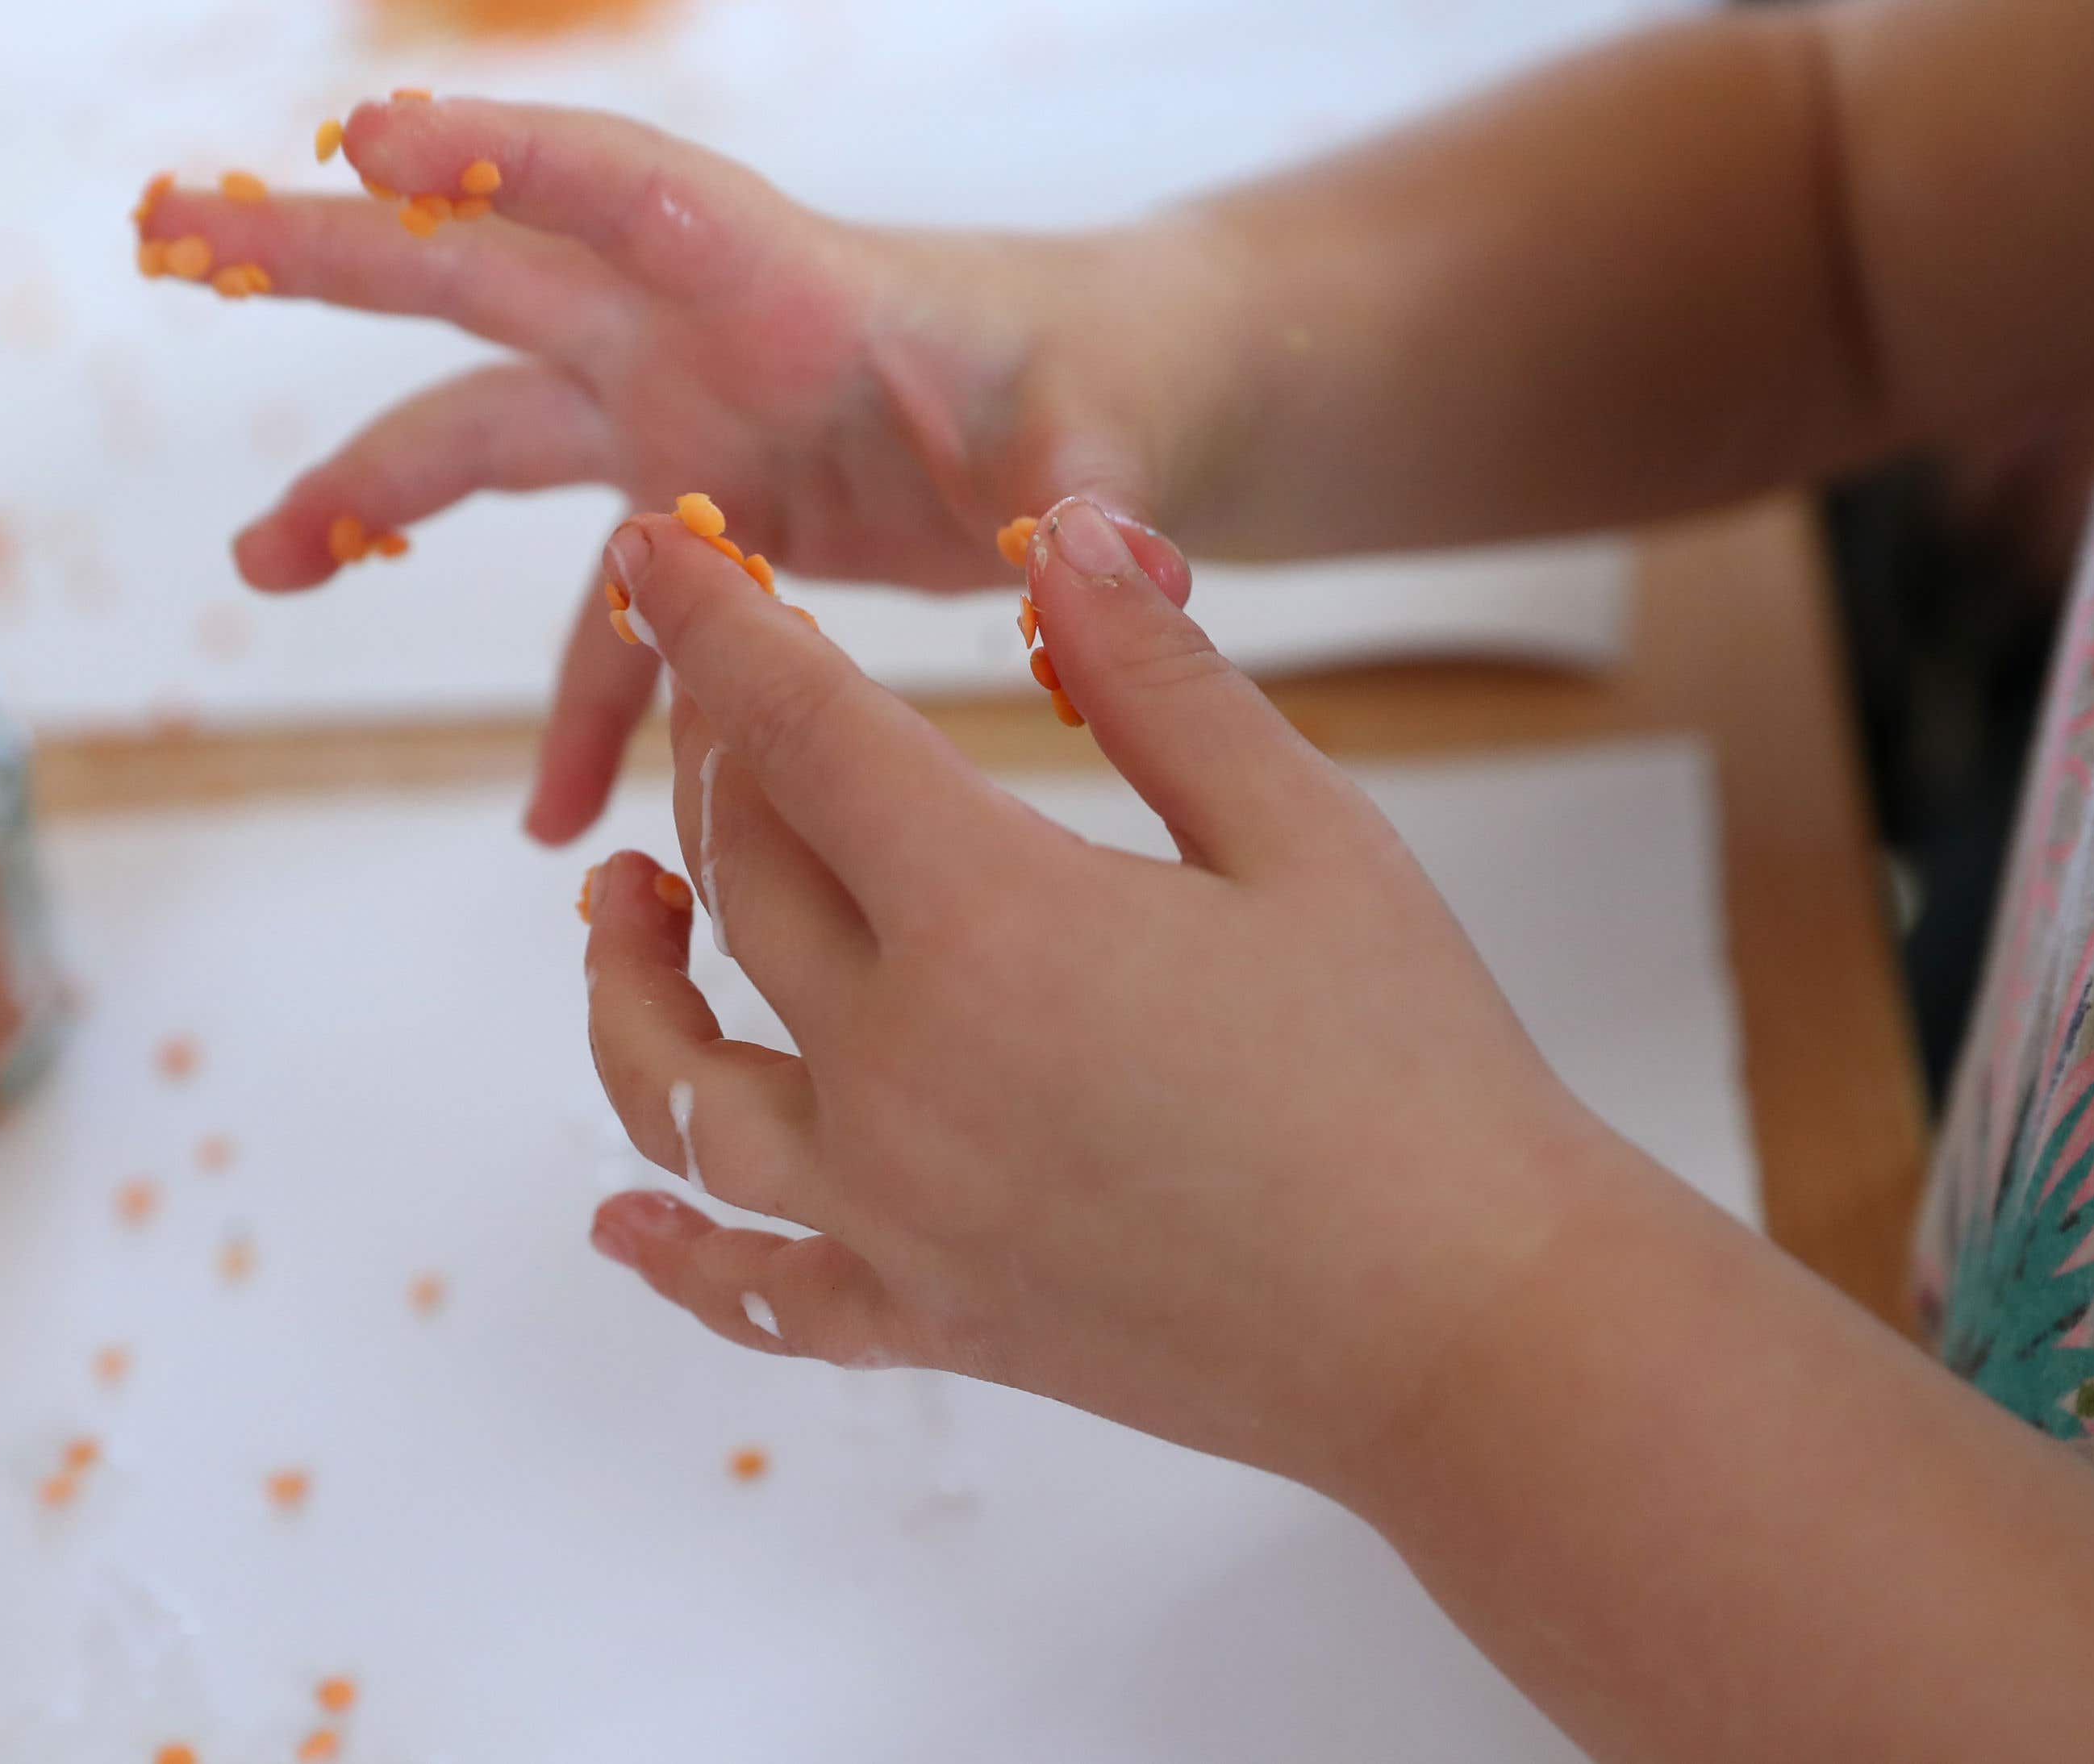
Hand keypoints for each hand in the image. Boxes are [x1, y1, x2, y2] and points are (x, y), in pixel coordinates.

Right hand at [140, 96, 1201, 843]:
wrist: (1107, 414)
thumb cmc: (1113, 386)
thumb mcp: (1109, 433)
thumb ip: (1089, 484)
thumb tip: (1102, 558)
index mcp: (785, 288)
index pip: (633, 197)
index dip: (504, 161)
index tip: (370, 141)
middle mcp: (697, 342)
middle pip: (484, 282)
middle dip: (329, 257)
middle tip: (169, 224)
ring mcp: (678, 429)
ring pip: (485, 437)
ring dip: (367, 492)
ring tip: (260, 566)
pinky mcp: (695, 522)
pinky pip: (600, 626)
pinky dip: (574, 714)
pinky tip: (551, 818)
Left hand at [577, 494, 1625, 1494]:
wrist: (1475, 1334)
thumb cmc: (1417, 1072)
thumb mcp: (1306, 834)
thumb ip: (1158, 680)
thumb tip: (1064, 532)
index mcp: (990, 920)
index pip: (798, 728)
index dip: (713, 626)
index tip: (644, 550)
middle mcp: (900, 1069)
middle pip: (737, 885)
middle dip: (708, 767)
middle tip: (719, 702)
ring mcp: (897, 1212)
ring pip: (679, 1090)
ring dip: (627, 985)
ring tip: (622, 905)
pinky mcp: (930, 1318)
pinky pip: (755, 1289)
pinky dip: (676, 1256)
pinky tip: (618, 1220)